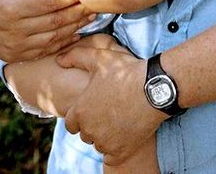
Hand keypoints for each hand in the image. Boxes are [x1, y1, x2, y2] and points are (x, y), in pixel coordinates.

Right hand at [0, 0, 97, 61]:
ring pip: (53, 37)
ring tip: (91, 15)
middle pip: (54, 22)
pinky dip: (63, 42)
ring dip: (74, 27)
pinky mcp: (17, 55)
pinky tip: (77, 32)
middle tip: (95, 2)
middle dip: (77, 12)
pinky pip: (46, 50)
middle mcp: (15, 29)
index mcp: (10, 8)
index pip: (45, 3)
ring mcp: (16, 45)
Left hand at [57, 46, 166, 163]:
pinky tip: (126, 135)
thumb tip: (59, 60)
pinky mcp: (121, 151)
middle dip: (95, 126)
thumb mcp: (100, 58)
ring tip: (121, 121)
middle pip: (86, 135)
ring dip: (107, 137)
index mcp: (80, 111)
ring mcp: (105, 142)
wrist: (156, 88)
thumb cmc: (127, 72)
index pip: (71, 124)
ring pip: (100, 145)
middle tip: (110, 112)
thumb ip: (76, 57)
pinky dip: (117, 150)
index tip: (95, 109)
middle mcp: (89, 130)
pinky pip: (112, 158)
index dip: (82, 117)